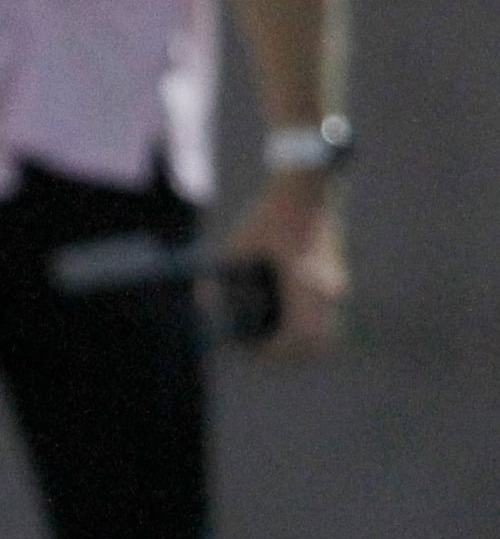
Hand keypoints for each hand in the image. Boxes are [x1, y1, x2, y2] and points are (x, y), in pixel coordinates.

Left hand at [223, 172, 346, 359]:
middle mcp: (327, 288)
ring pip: (326, 329)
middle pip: (317, 342)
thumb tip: (200, 303)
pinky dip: (309, 322)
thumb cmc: (272, 214)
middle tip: (261, 348)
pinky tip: (284, 316)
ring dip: (302, 339)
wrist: (309, 186)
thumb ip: (218, 276)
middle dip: (290, 351)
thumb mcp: (237, 246)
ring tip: (272, 336)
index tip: (252, 351)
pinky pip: (327, 312)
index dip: (274, 352)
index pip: (297, 337)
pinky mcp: (336, 274)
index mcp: (305, 284)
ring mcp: (336, 282)